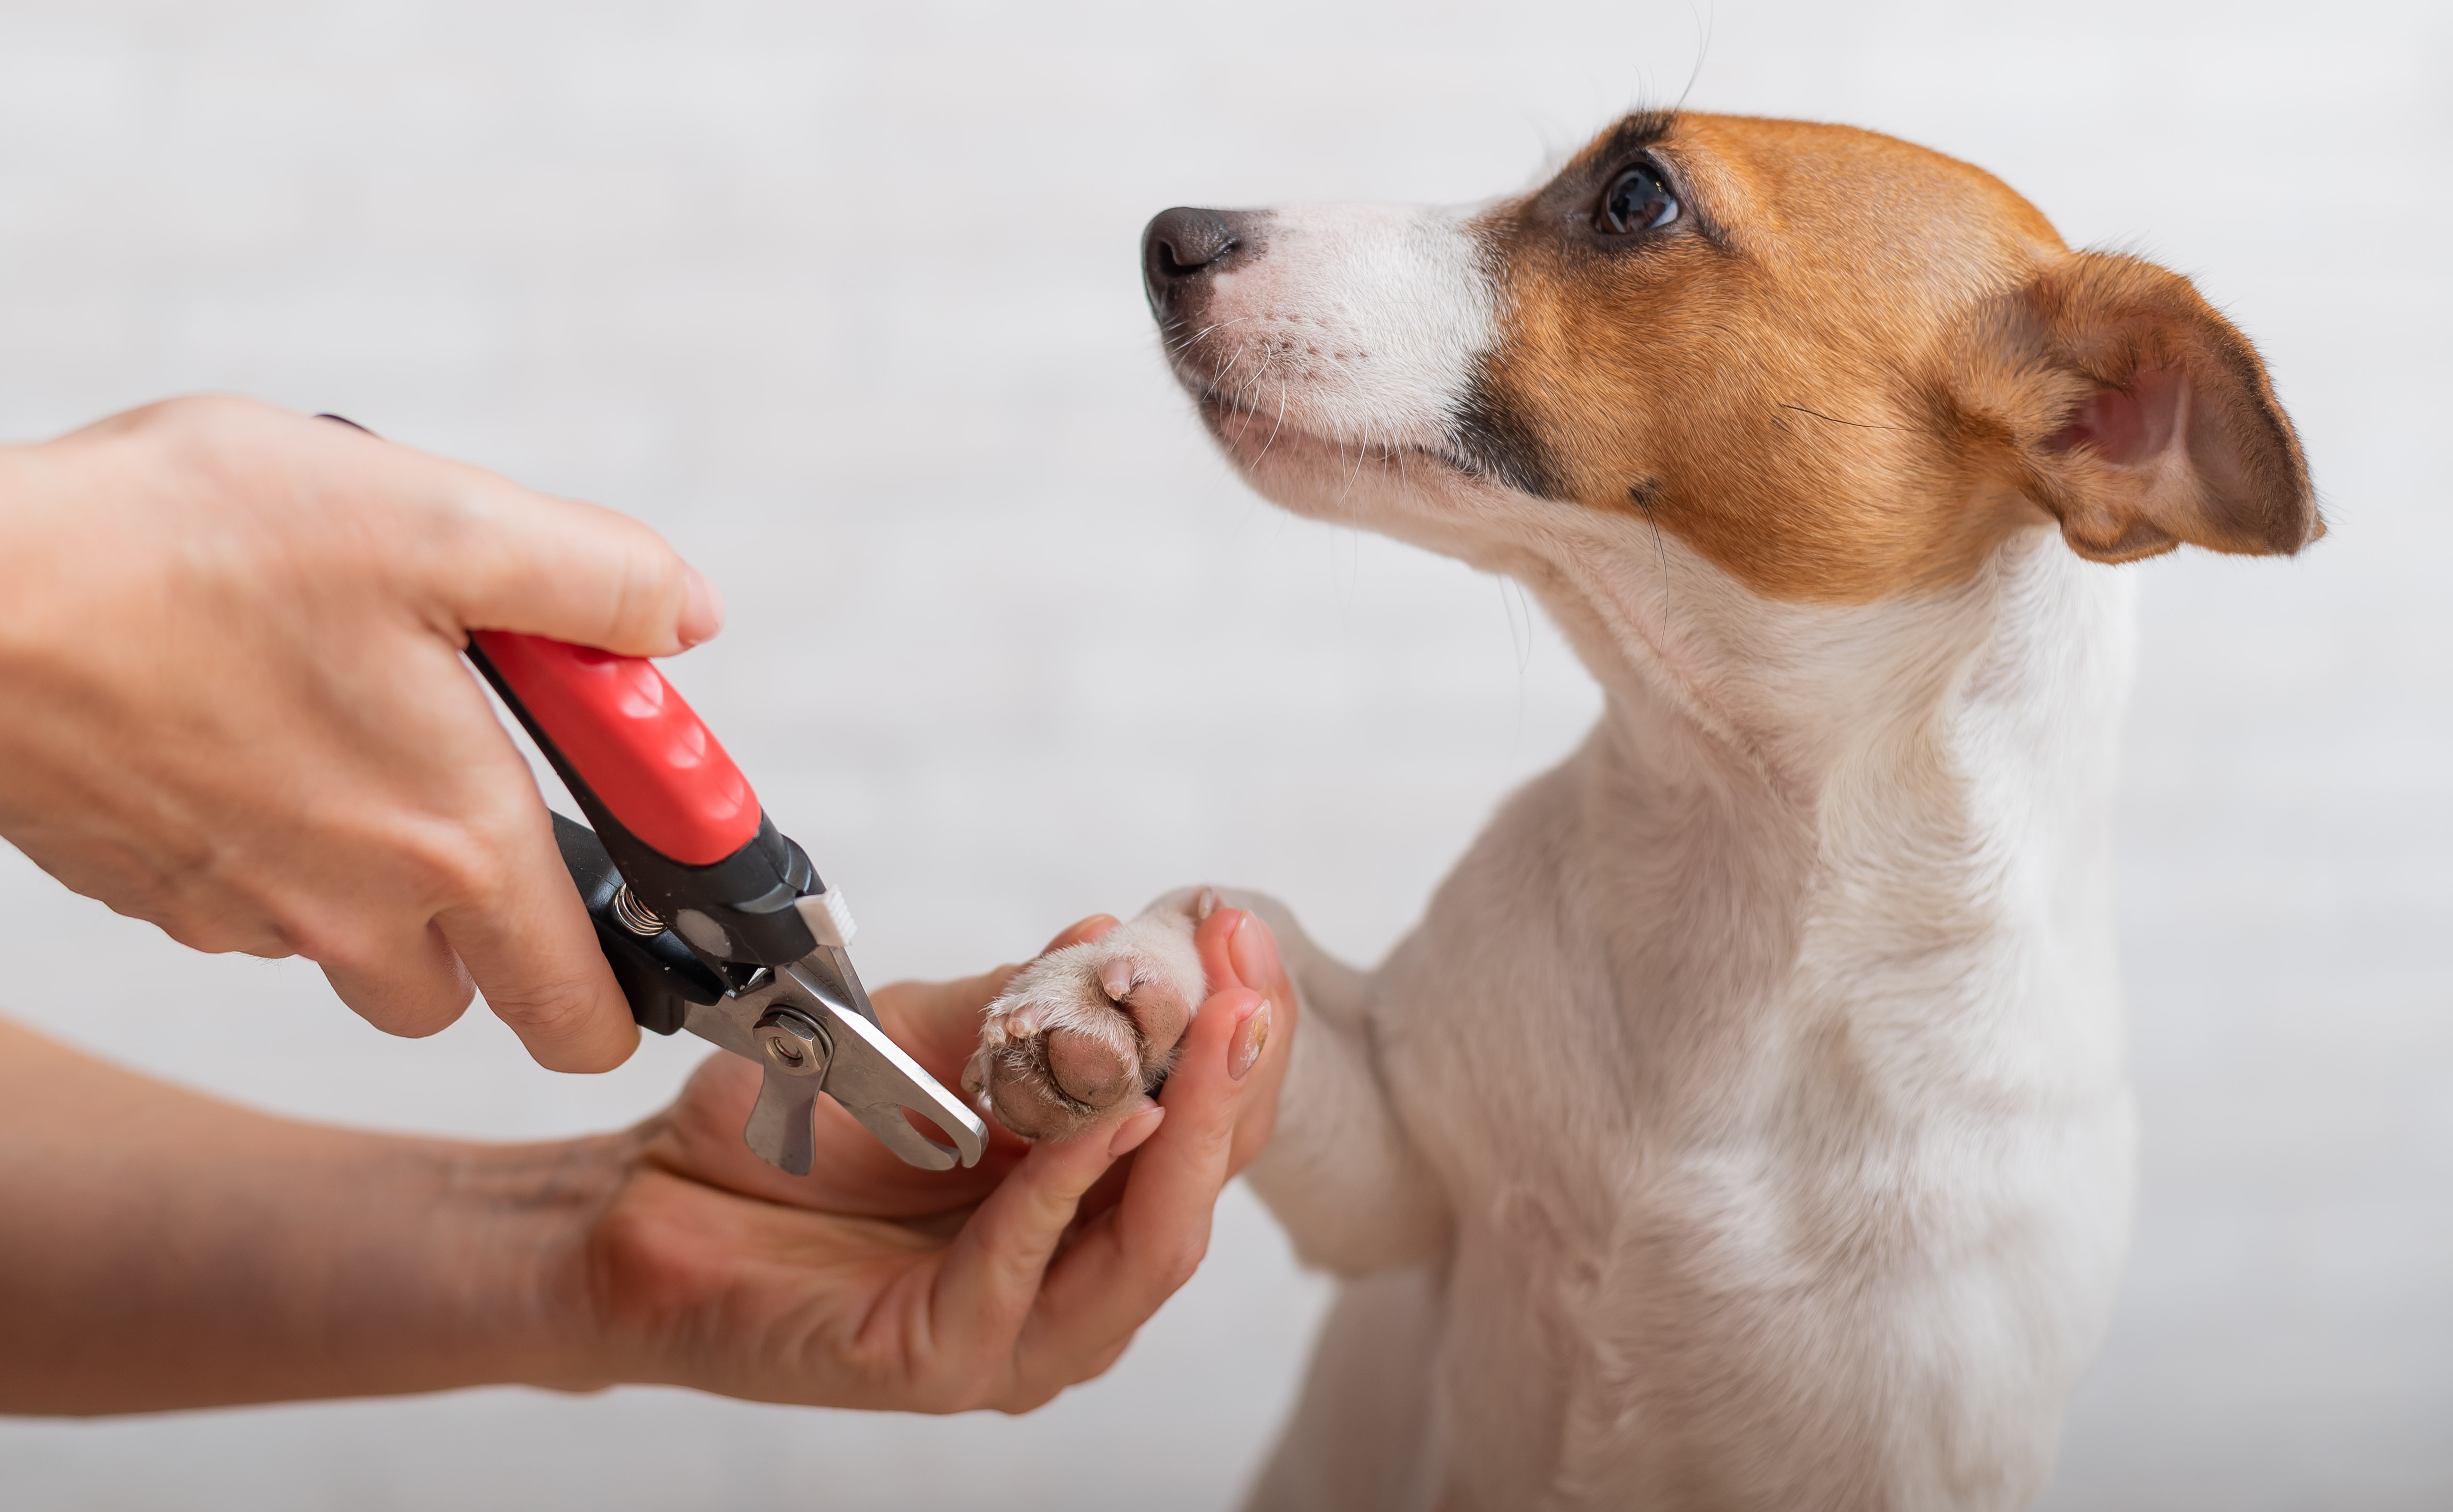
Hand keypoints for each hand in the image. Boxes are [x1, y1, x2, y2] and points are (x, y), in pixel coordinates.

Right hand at [0, 396, 720, 1069]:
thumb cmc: (187, 552)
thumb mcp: (441, 521)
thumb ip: (594, 581)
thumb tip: (683, 617)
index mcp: (454, 845)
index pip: (580, 1013)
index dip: (634, 992)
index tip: (648, 913)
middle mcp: (352, 911)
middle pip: (469, 988)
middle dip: (502, 914)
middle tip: (484, 779)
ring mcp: (240, 912)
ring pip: (355, 946)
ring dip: (384, 868)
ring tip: (357, 719)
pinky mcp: (151, 887)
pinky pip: (254, 901)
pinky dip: (281, 838)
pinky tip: (253, 723)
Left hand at [560, 914, 1286, 1409]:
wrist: (646, 1197)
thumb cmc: (790, 1125)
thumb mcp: (921, 1036)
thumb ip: (1020, 1003)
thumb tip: (1113, 935)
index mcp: (1089, 1201)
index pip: (1207, 1125)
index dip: (1242, 1030)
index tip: (1238, 930)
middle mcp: (1074, 1277)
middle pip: (1201, 1188)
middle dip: (1238, 1075)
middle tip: (1248, 975)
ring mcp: (1018, 1334)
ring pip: (1151, 1248)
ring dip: (1190, 1133)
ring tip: (1213, 1032)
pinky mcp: (942, 1362)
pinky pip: (1028, 1271)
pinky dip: (1070, 1187)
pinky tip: (1107, 1117)